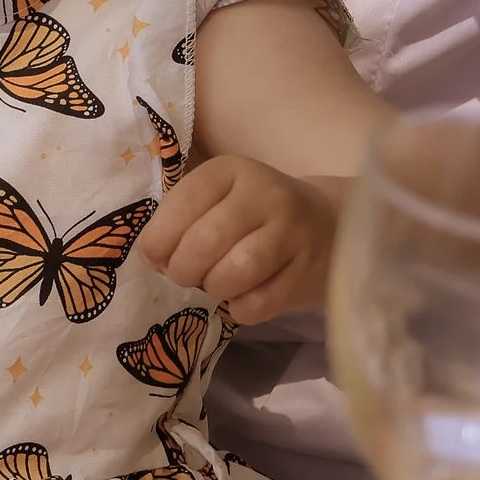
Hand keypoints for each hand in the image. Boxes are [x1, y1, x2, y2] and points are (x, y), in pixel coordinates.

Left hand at [140, 155, 335, 322]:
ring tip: (215, 284)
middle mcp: (265, 195)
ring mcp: (292, 233)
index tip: (155, 256)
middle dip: (183, 269)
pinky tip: (243, 297)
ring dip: (213, 287)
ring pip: (235, 272)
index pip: (183, 202)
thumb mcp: (217, 198)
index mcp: (231, 170)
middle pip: (205, 241)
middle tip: (185, 275)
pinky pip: (259, 303)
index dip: (159, 238)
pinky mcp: (309, 272)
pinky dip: (240, 308)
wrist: (328, 225)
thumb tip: (151, 258)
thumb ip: (180, 220)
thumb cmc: (253, 214)